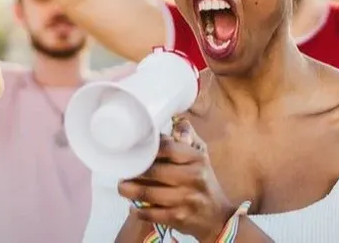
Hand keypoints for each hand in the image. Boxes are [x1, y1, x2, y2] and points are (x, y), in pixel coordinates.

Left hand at [118, 118, 234, 241]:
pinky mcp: (179, 218)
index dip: (148, 148)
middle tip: (122, 170)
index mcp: (197, 158)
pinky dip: (139, 211)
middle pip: (155, 171)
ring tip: (122, 187)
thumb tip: (172, 119)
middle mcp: (193, 177)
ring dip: (130, 191)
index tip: (135, 149)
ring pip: (150, 194)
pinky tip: (133, 207)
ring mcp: (186, 199)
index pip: (168, 148)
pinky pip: (152, 214)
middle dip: (134, 172)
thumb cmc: (202, 179)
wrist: (216, 215)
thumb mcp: (200, 154)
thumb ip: (186, 135)